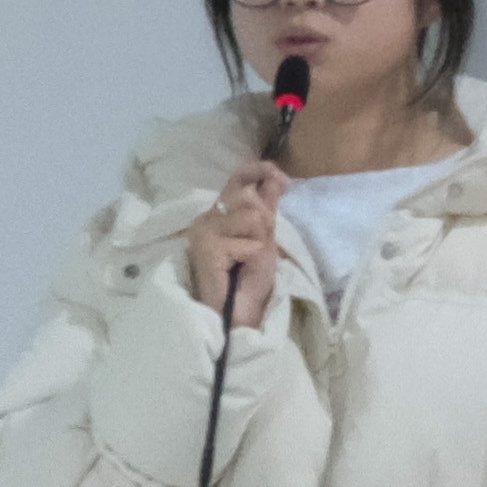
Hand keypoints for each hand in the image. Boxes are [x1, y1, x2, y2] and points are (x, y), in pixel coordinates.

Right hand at [184, 162, 284, 326]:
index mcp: (217, 215)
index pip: (236, 180)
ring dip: (259, 241)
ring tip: (244, 262)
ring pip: (252, 216)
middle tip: (253, 251)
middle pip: (249, 198)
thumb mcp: (264, 238)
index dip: (259, 171)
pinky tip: (237, 270)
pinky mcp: (207, 246)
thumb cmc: (247, 282)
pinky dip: (253, 257)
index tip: (282, 178)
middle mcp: (205, 219)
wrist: (236, 315)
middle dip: (263, 223)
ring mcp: (203, 231)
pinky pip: (250, 240)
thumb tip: (277, 178)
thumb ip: (267, 208)